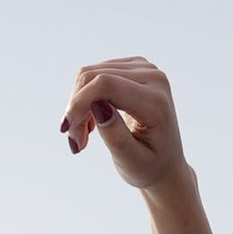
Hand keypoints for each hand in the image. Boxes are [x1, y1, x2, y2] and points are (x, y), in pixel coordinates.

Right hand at [61, 55, 186, 191]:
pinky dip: (86, 98)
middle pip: (94, 77)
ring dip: (79, 105)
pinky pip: (94, 74)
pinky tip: (94, 121)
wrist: (165, 164)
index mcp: (157, 101)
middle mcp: (153, 77)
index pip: (107, 85)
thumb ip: (116, 135)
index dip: (79, 102)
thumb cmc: (150, 167)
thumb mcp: (132, 161)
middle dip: (77, 108)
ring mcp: (144, 67)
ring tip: (84, 135)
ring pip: (89, 74)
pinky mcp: (133, 66)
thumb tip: (97, 104)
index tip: (67, 130)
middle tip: (76, 141)